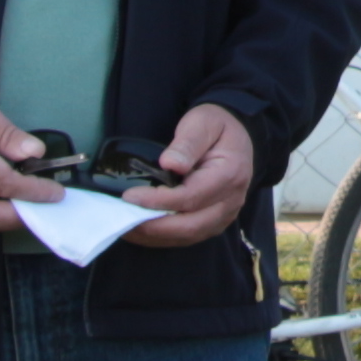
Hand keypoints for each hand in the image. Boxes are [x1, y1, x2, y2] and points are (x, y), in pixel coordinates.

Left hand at [121, 103, 258, 248]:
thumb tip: (170, 164)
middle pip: (190, 225)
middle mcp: (230, 201)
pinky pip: (188, 237)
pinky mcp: (215, 222)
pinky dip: (162, 237)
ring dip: (155, 235)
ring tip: (126, 225)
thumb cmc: (216, 126)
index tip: (130, 197)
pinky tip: (141, 229)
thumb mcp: (202, 123)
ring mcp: (224, 215)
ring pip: (188, 236)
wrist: (237, 136)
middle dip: (153, 226)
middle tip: (122, 217)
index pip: (190, 197)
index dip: (158, 201)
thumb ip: (187, 143)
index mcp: (230, 175)